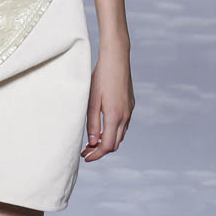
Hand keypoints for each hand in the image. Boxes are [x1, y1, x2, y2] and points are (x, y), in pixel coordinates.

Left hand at [81, 43, 134, 161]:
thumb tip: (92, 143)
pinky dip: (113, 131)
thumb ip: (92, 124)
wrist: (116, 58)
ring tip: (92, 141)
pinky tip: (103, 127)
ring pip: (120, 134)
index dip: (96, 154)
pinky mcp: (130, 104)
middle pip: (115, 143)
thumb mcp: (91, 101)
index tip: (85, 157)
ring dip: (107, 141)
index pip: (107, 146)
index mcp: (115, 116)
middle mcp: (125, 116)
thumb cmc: (100, 77)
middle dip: (100, 150)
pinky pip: (123, 125)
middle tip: (85, 151)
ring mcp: (130, 110)